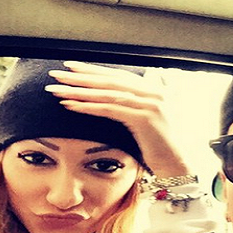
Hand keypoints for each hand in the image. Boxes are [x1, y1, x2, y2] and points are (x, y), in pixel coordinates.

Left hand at [46, 61, 189, 177]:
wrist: (175, 165)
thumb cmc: (158, 146)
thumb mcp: (145, 120)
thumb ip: (132, 106)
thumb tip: (109, 98)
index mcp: (153, 90)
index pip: (118, 76)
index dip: (93, 71)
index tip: (71, 67)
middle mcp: (154, 93)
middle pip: (110, 81)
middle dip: (81, 77)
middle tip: (57, 75)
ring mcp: (151, 104)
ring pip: (107, 94)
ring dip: (79, 91)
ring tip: (57, 90)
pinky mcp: (145, 119)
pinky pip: (110, 110)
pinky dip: (88, 107)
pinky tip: (71, 105)